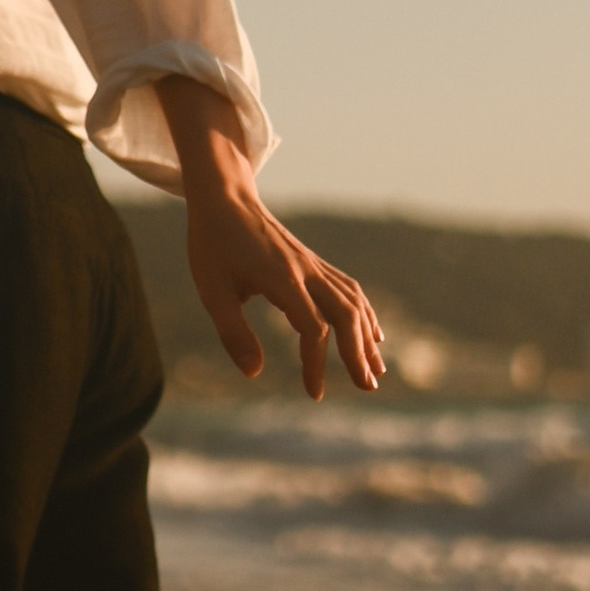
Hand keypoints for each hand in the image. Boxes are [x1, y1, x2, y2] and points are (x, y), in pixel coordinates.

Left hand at [186, 186, 384, 397]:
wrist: (225, 198)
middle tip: (368, 387)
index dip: (316, 363)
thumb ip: (233, 332)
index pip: (313, 328)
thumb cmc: (213, 245)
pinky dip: (364, 313)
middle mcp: (307, 271)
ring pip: (353, 301)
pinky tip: (371, 332)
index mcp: (283, 279)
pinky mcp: (313, 263)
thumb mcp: (212, 291)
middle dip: (358, 353)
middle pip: (345, 315)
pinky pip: (348, 289)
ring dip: (366, 336)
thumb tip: (254, 373)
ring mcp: (313, 265)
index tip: (313, 392)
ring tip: (376, 368)